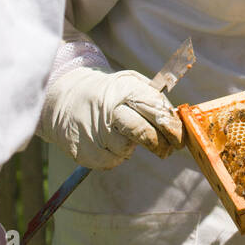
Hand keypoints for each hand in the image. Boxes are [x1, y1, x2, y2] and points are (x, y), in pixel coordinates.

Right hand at [37, 66, 182, 168]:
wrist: (64, 98)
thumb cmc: (108, 93)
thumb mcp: (129, 83)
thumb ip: (153, 99)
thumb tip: (175, 121)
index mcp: (123, 89)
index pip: (154, 109)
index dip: (171, 126)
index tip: (179, 137)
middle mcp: (107, 109)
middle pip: (143, 133)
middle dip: (161, 144)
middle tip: (169, 149)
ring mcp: (94, 131)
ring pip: (127, 150)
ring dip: (134, 148)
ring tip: (126, 136)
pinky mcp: (85, 151)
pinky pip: (112, 161)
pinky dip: (117, 155)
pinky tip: (109, 142)